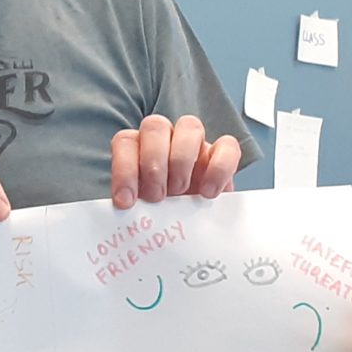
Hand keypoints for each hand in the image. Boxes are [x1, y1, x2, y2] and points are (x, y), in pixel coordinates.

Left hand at [110, 114, 240, 208]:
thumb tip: (127, 218)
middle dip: (153, 163)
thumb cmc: (163, 215)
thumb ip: (135, 208)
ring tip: (180, 192)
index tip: (126, 202)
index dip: (124, 170)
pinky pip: (227, 145)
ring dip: (181, 160)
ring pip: (189, 126)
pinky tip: (208, 193)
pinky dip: (218, 168)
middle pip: (155, 126)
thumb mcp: (144, 212)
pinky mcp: (223, 154)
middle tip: (156, 196)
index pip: (125, 142)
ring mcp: (195, 143)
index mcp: (139, 148)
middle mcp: (165, 139)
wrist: (194, 225)